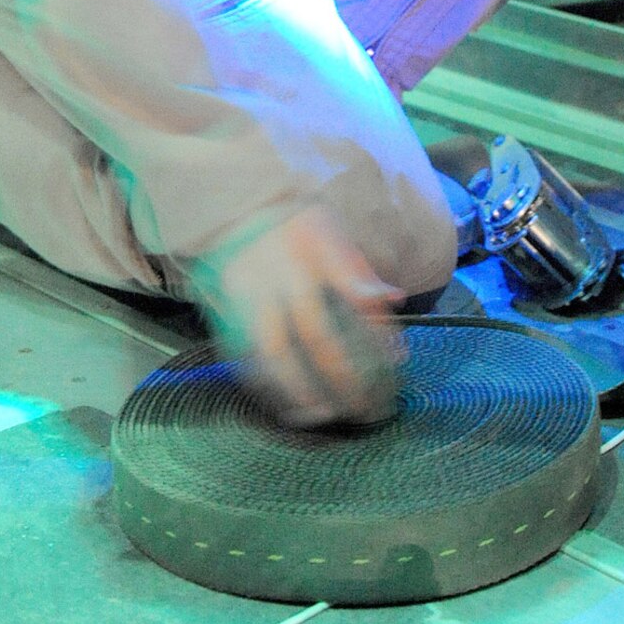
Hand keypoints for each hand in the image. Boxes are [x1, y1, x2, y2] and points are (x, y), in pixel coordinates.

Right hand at [191, 205, 404, 427]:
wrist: (238, 209)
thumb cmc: (295, 226)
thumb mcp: (332, 232)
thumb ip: (359, 269)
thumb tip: (395, 298)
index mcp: (316, 250)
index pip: (354, 294)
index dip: (377, 331)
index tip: (397, 361)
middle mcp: (283, 273)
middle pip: (315, 332)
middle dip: (342, 374)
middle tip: (364, 405)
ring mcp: (251, 292)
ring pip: (274, 349)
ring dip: (299, 388)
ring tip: (323, 414)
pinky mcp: (226, 307)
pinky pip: (242, 354)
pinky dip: (263, 383)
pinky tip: (284, 404)